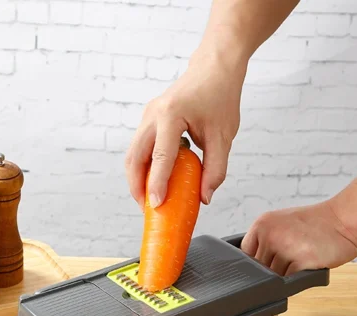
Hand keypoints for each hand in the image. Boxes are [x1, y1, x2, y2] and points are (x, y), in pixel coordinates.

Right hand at [125, 49, 246, 210]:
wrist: (215, 66)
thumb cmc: (220, 96)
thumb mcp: (224, 136)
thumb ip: (215, 169)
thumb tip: (204, 197)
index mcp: (171, 115)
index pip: (160, 158)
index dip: (156, 184)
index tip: (156, 205)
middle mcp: (153, 114)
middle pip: (134, 158)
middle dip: (137, 186)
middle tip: (147, 208)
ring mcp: (147, 116)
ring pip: (133, 155)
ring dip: (137, 179)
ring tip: (148, 199)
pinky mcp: (148, 120)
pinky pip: (140, 149)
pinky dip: (143, 168)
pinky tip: (153, 181)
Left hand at [241, 201, 356, 275]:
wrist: (345, 219)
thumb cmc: (315, 223)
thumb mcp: (281, 223)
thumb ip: (264, 240)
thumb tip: (250, 266)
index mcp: (262, 224)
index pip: (245, 254)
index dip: (257, 261)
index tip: (268, 260)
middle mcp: (271, 235)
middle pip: (259, 268)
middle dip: (273, 268)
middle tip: (292, 256)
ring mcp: (286, 248)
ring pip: (274, 276)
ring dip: (287, 274)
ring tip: (301, 257)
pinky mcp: (302, 261)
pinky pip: (290, 281)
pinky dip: (298, 277)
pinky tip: (308, 264)